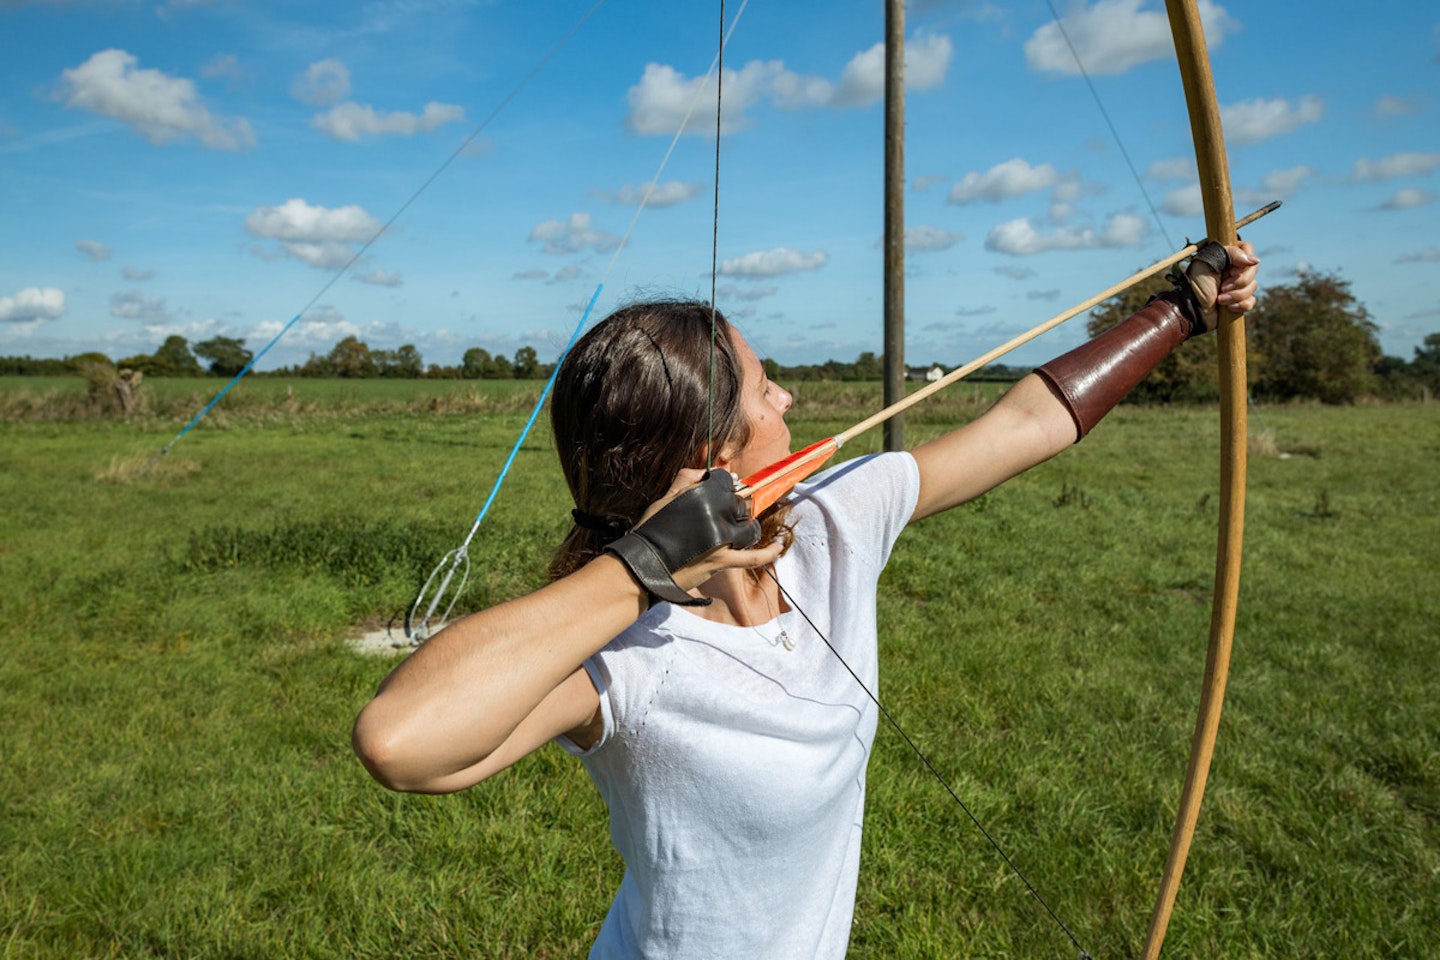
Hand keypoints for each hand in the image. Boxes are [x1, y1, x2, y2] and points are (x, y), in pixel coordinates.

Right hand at [611, 469, 782, 603]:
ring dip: (745, 526)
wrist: (643, 565)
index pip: (725, 483)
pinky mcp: (724, 560)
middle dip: (734, 507)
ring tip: (737, 528)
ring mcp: (723, 538)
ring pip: (748, 527)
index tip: (723, 492)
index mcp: (703, 496)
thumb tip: (702, 472)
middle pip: (739, 505)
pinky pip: (754, 557)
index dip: (725, 487)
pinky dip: (769, 552)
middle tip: (722, 515)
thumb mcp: (664, 501)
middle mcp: (717, 515)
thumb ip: (685, 481)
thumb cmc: (650, 532)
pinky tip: (779, 546)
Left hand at [1186, 241, 1259, 331]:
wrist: (1190, 308)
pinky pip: (1251, 301)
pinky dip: (1242, 305)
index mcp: (1227, 255)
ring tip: (1220, 300)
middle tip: (1222, 287)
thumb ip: (1231, 254)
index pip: (1247, 248)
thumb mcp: (1208, 262)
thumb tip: (1255, 260)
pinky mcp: (1238, 300)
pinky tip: (1229, 307)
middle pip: (1253, 269)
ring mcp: (1237, 284)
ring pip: (1253, 286)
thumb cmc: (1195, 283)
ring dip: (1236, 295)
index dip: (1243, 260)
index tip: (1232, 269)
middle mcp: (1234, 268)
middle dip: (1239, 281)